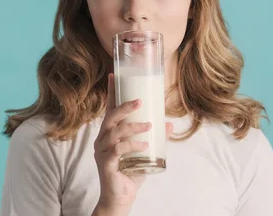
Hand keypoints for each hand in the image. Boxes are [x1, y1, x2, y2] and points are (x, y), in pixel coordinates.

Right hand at [92, 73, 173, 215]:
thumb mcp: (145, 152)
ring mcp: (102, 151)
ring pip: (115, 132)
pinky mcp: (106, 163)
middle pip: (110, 117)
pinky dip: (132, 145)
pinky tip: (144, 145)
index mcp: (109, 133)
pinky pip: (118, 150)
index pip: (109, 109)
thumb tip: (169, 125)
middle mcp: (102, 139)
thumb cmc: (130, 172)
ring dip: (133, 127)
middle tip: (140, 101)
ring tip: (149, 126)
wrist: (121, 196)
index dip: (111, 92)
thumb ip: (155, 138)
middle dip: (125, 107)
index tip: (113, 75)